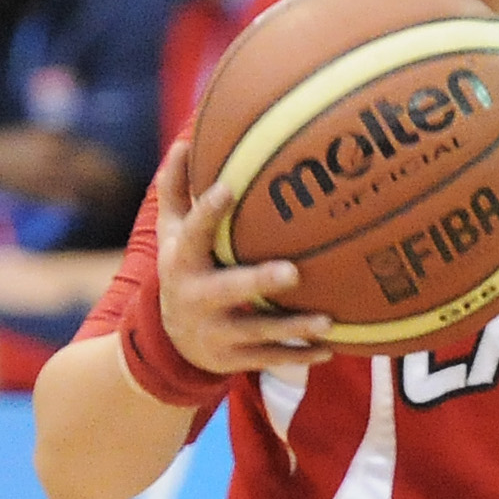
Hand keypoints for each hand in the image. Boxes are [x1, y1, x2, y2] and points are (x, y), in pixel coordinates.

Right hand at [154, 140, 330, 378]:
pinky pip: (270, 359)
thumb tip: (186, 139)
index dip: (208, 212)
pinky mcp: (234, 359)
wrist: (169, 342)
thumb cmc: (184, 269)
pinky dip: (299, 356)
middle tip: (292, 273)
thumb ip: (176, 189)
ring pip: (257, 332)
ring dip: (292, 328)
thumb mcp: (171, 233)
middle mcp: (197, 297)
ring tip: (326, 321)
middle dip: (258, 282)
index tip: (228, 188)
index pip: (193, 232)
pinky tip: (329, 350)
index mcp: (182, 260)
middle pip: (228, 289)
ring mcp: (217, 332)